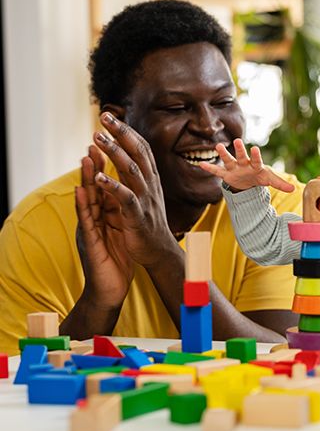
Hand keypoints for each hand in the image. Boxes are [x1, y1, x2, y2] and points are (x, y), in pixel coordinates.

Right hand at [75, 145, 133, 307]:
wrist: (109, 290)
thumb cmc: (116, 262)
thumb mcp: (121, 233)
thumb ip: (120, 215)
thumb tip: (127, 198)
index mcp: (105, 215)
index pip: (106, 186)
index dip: (108, 167)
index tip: (113, 145)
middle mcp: (95, 219)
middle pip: (95, 188)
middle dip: (96, 164)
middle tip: (96, 139)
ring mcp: (91, 229)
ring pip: (87, 200)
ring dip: (86, 178)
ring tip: (85, 156)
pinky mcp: (90, 242)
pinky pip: (86, 222)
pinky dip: (83, 205)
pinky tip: (80, 191)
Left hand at [90, 112, 177, 267]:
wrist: (160, 251)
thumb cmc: (148, 222)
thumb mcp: (146, 194)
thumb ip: (137, 174)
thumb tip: (126, 154)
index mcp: (151, 179)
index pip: (141, 148)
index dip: (126, 131)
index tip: (110, 116)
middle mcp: (150, 185)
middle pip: (137, 153)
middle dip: (121, 133)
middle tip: (104, 116)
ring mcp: (146, 200)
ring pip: (131, 170)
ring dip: (114, 152)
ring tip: (98, 138)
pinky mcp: (138, 216)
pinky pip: (125, 198)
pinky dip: (112, 186)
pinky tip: (98, 176)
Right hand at [199, 138, 295, 192]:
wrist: (248, 180)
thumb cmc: (259, 176)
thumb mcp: (269, 180)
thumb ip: (280, 184)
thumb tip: (294, 189)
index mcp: (255, 165)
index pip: (256, 160)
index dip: (256, 155)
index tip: (255, 148)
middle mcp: (244, 164)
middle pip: (241, 156)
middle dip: (239, 150)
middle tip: (236, 141)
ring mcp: (234, 168)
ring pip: (228, 160)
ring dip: (223, 154)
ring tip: (217, 146)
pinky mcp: (226, 174)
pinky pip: (217, 171)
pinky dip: (210, 168)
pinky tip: (201, 165)